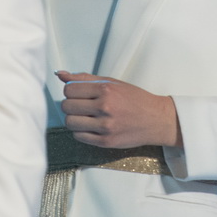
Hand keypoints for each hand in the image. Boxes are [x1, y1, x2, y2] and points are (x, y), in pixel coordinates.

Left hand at [57, 71, 181, 148]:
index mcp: (106, 89)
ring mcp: (105, 126)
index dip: (70, 92)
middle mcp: (105, 107)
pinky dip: (81, 131)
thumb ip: (85, 78)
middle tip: (81, 106)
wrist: (156, 119)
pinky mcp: (106, 141)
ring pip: (70, 123)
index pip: (69, 90)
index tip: (78, 94)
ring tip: (85, 117)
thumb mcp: (112, 82)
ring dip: (74, 119)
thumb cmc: (135, 99)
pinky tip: (90, 126)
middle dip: (70, 105)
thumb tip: (60, 74)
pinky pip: (79, 137)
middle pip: (67, 107)